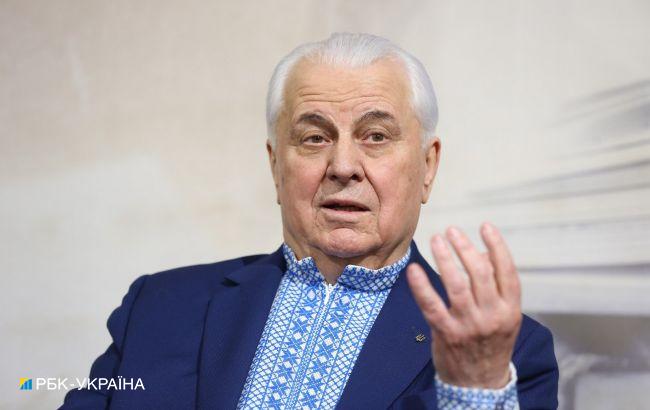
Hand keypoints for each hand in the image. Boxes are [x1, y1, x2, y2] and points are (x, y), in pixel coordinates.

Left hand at [406, 222, 521, 388]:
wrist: (480, 385)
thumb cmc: (491, 343)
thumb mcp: (504, 317)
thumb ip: (497, 287)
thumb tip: (483, 253)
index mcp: (510, 309)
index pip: (506, 271)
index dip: (497, 246)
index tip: (485, 226)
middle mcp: (492, 316)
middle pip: (480, 273)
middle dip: (464, 248)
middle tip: (452, 231)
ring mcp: (469, 326)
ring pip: (456, 285)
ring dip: (445, 258)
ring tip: (437, 240)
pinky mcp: (446, 334)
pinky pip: (431, 305)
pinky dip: (421, 286)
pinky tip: (413, 269)